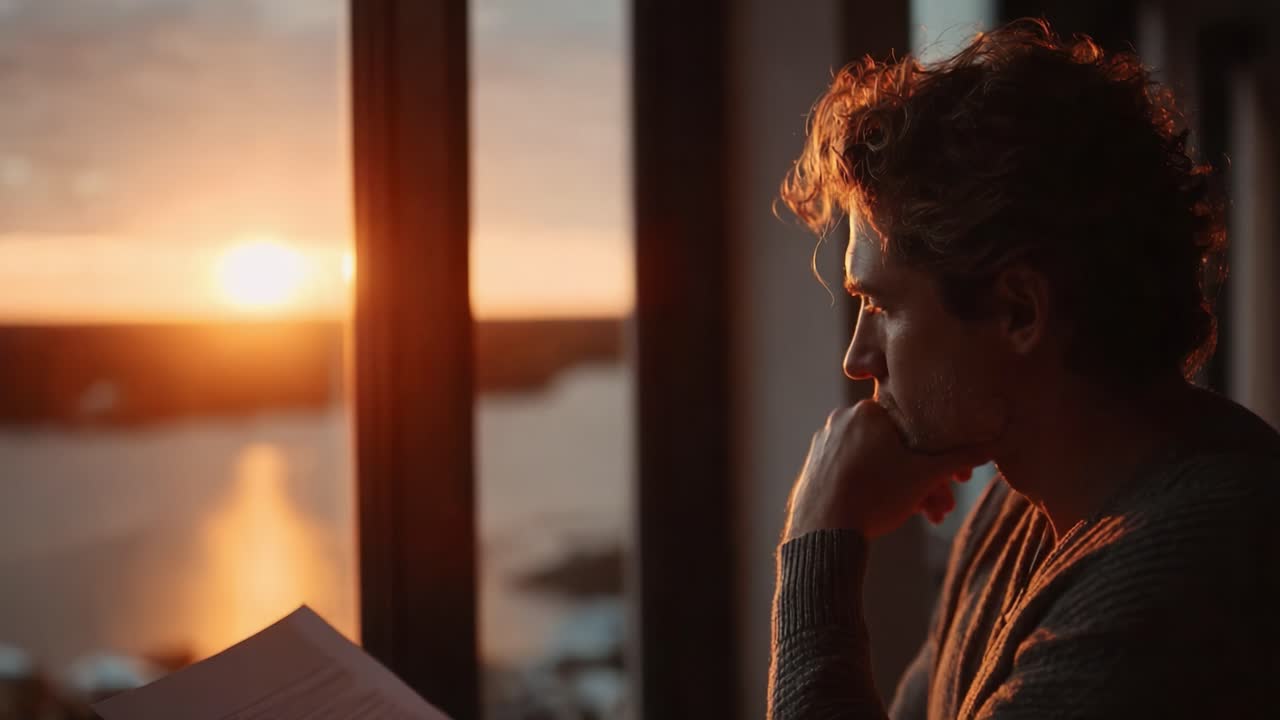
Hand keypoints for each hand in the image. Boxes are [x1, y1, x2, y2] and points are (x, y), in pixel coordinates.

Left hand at [783, 400, 987, 541]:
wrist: (822, 530)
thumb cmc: (877, 497)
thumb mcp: (926, 476)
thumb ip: (959, 457)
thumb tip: (992, 443)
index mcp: (869, 410)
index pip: (915, 425)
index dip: (939, 452)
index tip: (956, 479)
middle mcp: (843, 418)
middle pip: (896, 447)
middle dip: (924, 478)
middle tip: (943, 507)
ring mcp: (825, 442)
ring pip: (876, 461)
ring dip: (904, 487)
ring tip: (925, 517)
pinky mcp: (815, 465)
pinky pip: (853, 471)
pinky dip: (875, 487)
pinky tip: (891, 513)